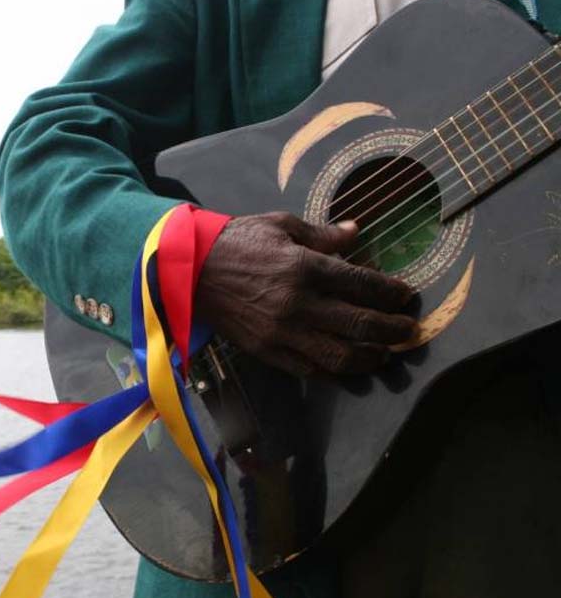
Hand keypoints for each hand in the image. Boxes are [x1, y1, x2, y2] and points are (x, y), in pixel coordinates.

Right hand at [196, 212, 416, 375]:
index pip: (363, 284)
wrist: (189, 270)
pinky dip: (334, 373)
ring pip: (341, 355)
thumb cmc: (236, 241)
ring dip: (370, 358)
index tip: (405, 296)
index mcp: (305, 266)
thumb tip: (356, 232)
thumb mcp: (280, 224)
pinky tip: (348, 369)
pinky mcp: (267, 351)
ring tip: (384, 354)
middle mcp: (299, 303)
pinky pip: (310, 370)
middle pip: (361, 324)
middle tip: (408, 331)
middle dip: (393, 330)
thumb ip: (322, 234)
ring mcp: (283, 332)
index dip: (391, 293)